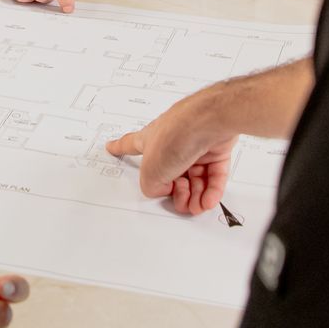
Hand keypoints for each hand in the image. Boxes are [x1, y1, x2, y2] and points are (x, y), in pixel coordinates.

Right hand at [106, 89, 238, 214]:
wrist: (209, 122)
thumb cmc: (178, 134)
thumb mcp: (150, 171)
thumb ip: (151, 186)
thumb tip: (166, 189)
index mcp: (150, 140)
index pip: (130, 145)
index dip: (119, 148)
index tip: (111, 147)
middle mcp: (172, 141)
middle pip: (172, 174)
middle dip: (176, 193)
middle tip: (179, 199)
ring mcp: (196, 145)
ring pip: (195, 179)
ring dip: (195, 197)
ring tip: (196, 205)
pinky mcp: (217, 149)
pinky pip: (214, 176)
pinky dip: (211, 192)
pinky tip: (207, 201)